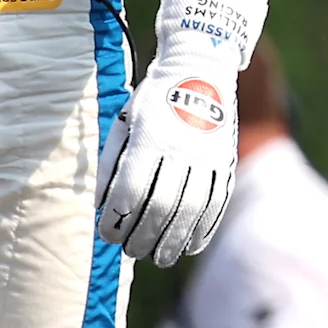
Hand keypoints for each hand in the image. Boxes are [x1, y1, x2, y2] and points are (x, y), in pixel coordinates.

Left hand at [100, 0, 267, 264]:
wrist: (201, 69)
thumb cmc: (153, 99)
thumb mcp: (125, 122)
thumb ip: (112, 162)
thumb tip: (101, 205)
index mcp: (150, 138)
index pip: (131, 189)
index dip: (117, 218)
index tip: (106, 235)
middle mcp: (181, 149)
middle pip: (161, 206)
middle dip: (143, 236)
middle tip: (131, 254)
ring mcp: (208, 157)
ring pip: (191, 210)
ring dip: (173, 239)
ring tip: (158, 258)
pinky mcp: (226, 162)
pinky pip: (217, 203)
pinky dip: (204, 228)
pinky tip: (190, 247)